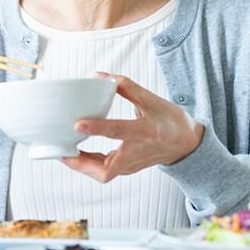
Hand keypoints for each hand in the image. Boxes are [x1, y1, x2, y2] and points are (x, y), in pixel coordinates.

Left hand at [61, 72, 204, 182]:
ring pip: (104, 174)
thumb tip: (98, 76)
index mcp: (145, 131)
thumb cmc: (171, 120)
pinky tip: (76, 153)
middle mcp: (138, 152)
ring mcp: (133, 164)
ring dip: (81, 165)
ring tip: (62, 152)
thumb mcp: (151, 98)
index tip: (77, 124)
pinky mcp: (129, 168)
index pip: (117, 131)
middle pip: (107, 169)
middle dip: (82, 163)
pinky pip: (105, 171)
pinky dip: (89, 164)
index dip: (96, 128)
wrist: (188, 144)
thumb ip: (124, 86)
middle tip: (62, 152)